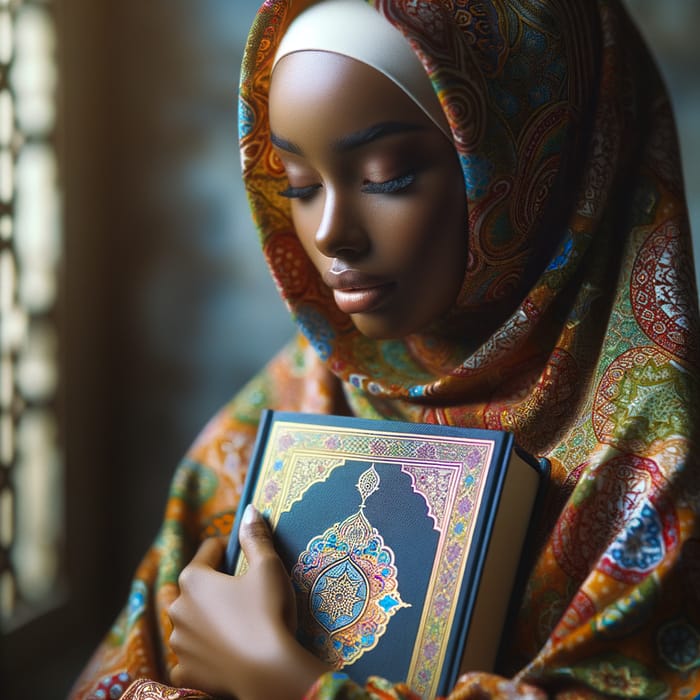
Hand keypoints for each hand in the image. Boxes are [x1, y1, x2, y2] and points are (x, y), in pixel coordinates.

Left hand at [168, 505, 328, 699]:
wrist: (269, 671)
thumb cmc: (267, 611)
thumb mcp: (268, 567)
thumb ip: (255, 537)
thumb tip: (249, 511)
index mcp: (193, 579)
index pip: (209, 550)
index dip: (229, 549)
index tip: (246, 556)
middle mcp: (177, 608)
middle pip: (196, 587)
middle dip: (216, 585)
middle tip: (246, 592)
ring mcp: (179, 643)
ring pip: (190, 622)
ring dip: (207, 619)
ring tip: (238, 623)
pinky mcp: (185, 671)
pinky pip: (189, 657)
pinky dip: (202, 654)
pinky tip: (221, 653)